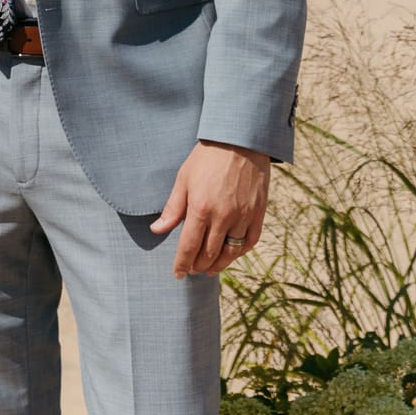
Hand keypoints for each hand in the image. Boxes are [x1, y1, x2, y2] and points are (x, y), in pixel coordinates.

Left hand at [149, 140, 268, 277]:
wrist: (240, 140)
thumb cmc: (207, 158)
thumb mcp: (183, 179)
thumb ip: (172, 209)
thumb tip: (157, 230)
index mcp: (201, 209)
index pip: (189, 247)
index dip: (182, 264)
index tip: (177, 274)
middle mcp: (223, 217)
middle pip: (209, 254)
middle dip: (198, 266)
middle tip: (191, 269)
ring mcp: (243, 216)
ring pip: (230, 253)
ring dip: (218, 265)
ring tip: (209, 269)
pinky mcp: (258, 213)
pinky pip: (249, 242)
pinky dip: (239, 252)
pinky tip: (230, 254)